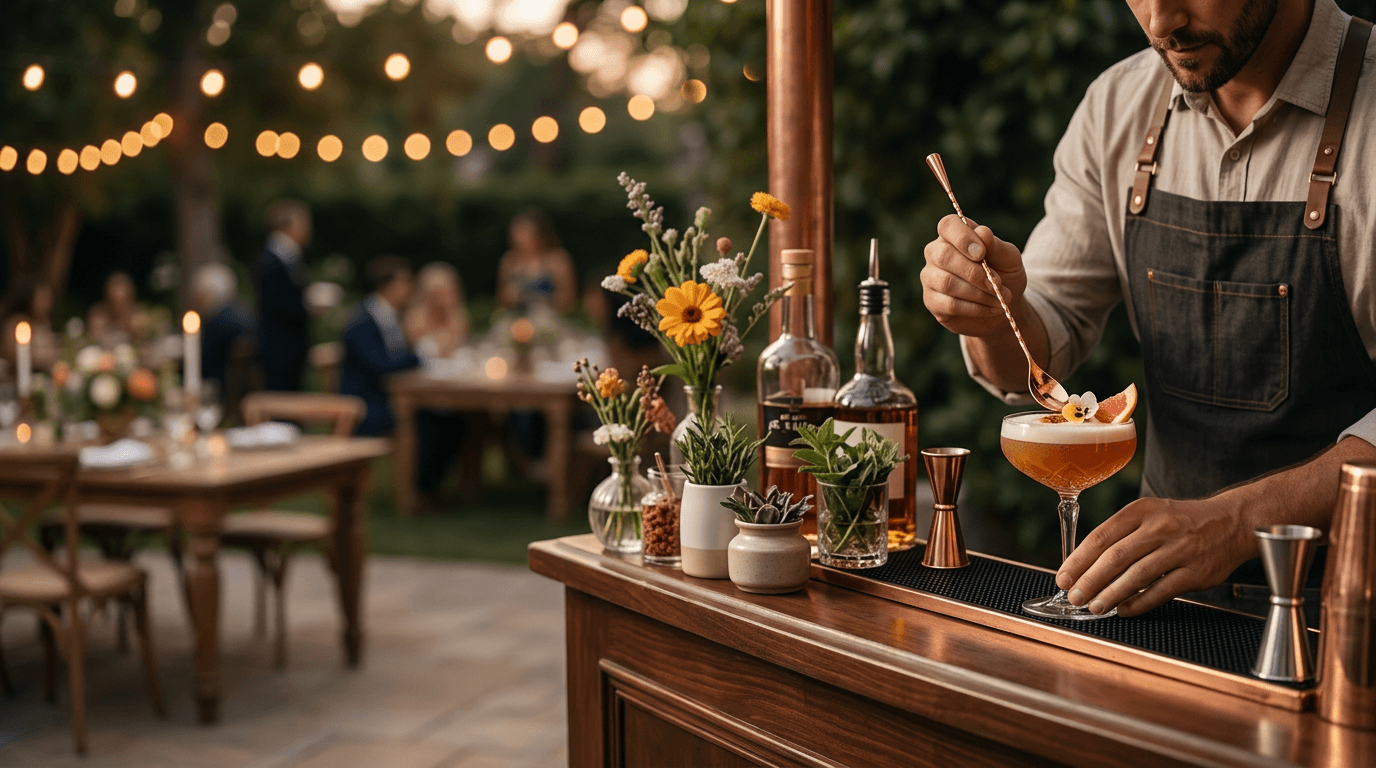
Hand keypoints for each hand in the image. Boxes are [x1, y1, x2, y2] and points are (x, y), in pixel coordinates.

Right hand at [921, 215, 1027, 337]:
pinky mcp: (932, 301)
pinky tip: (991, 308)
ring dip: (979, 293)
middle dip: (974, 272)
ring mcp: (930, 277)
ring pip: (947, 283)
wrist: (1003, 306)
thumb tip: (982, 232)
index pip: (948, 225)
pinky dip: (975, 308)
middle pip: (943, 256)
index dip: (962, 237)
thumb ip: (996, 246)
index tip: (981, 253)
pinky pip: (950, 304)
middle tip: (997, 283)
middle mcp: (936, 253)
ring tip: (1000, 298)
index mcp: (954, 235)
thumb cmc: (1004, 275)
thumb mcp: (1009, 259)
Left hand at [1056, 497, 1253, 616]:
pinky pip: (1162, 591)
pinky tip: (1124, 610)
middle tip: (1074, 597)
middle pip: (1115, 557)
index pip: (1100, 537)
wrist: (1231, 522)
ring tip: (1094, 607)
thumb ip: (1120, 534)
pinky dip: (1140, 603)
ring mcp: (1179, 549)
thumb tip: (1084, 565)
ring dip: (1111, 594)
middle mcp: (1159, 527)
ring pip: (1137, 575)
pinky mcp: (1196, 571)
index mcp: (1140, 511)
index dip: (1078, 560)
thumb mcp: (1149, 514)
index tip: (1063, 577)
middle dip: (1089, 580)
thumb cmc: (1180, 521)